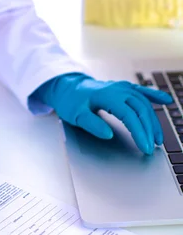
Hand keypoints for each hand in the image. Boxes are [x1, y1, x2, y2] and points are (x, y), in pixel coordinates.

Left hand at [33, 73, 172, 154]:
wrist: (68, 87)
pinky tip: (165, 100)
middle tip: (152, 147)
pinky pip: (141, 91)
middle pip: (140, 109)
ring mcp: (121, 88)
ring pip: (143, 102)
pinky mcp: (123, 89)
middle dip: (149, 129)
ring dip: (153, 120)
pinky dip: (154, 95)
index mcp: (106, 95)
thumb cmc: (71, 101)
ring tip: (158, 137)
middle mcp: (117, 89)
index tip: (145, 146)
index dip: (139, 132)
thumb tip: (109, 134)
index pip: (129, 115)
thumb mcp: (75, 115)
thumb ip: (92, 124)